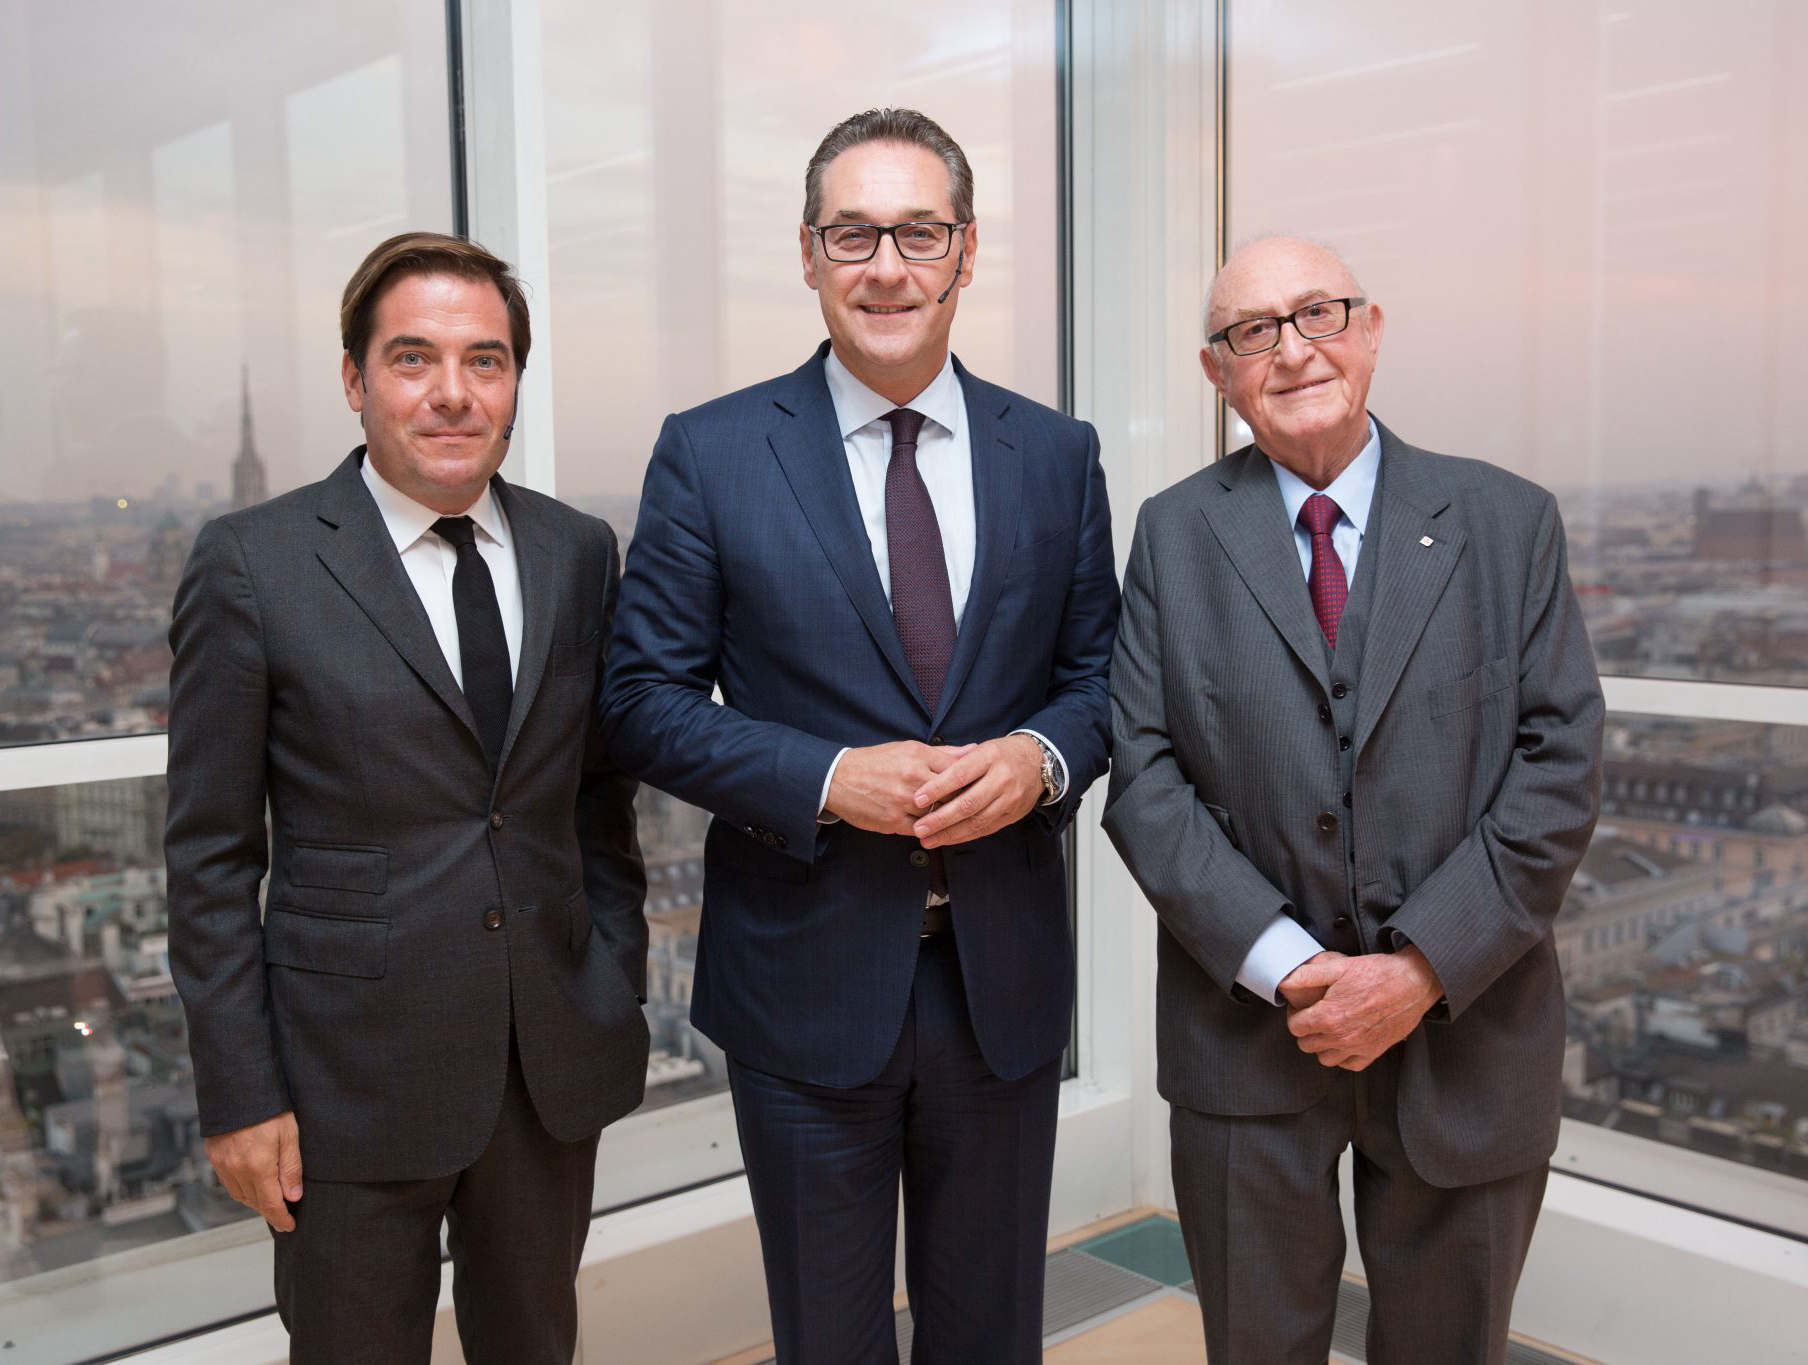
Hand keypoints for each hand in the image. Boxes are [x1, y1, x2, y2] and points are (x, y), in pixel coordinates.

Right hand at [204, 1110, 303, 1230]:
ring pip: (239, 1195)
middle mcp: (236, 1169)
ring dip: (254, 1202)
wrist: (239, 1087)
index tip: (289, 1226)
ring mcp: (223, 1163)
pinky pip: (228, 1182)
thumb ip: (291, 1168)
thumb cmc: (269, 1108)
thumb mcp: (290, 1134)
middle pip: (254, 1202)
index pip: (270, 1203)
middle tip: (283, 1215)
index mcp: (258, 1166)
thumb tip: (293, 1197)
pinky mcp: (214, 1155)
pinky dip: (241, 1189)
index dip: (280, 1218)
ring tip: (270, 1202)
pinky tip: (252, 1185)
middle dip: (269, 1211)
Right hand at [825, 741, 973, 834]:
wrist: (837, 779)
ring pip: (938, 814)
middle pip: (952, 794)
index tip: (977, 788)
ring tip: (949, 817)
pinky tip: (930, 826)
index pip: (957, 770)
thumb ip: (944, 753)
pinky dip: (927, 829)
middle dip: (961, 801)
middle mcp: (911, 777)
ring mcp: (902, 800)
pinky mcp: (892, 821)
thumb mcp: (908, 749)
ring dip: (944, 817)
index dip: (970, 782)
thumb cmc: (875, 762)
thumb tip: (973, 750)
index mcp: (918, 755)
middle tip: (970, 806)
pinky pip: (921, 830)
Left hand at [910, 734, 1044, 848]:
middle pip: (968, 803)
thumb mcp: (981, 749)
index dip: (937, 788)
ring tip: (928, 839)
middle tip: (919, 828)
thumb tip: (926, 775)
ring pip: (976, 820)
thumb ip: (956, 761)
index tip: (917, 799)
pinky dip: (964, 836)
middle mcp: (1002, 778)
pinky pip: (985, 829)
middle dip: (940, 819)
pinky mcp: (1012, 815)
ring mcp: (1009, 798)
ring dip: (949, 833)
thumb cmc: (1001, 754)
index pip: (959, 774)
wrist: (1037, 762)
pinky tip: (947, 839)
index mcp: (989, 756)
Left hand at [1284, 947, 1443, 1071]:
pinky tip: (1345, 1040)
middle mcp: (1342, 1037)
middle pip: (1307, 1044)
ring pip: (1325, 1059)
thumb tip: (1284, 982)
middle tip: (1313, 1015)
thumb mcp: (1339, 966)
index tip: (1302, 1007)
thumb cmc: (1378, 973)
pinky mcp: (1375, 1051)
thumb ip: (1308, 975)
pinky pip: (1350, 1065)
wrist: (1414, 982)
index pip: (1295, 1027)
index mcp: (1329, 1017)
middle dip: (1306, 1030)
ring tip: (1327, 1028)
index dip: (1295, 1015)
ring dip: (1322, 1046)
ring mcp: (1359, 1047)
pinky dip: (1343, 1057)